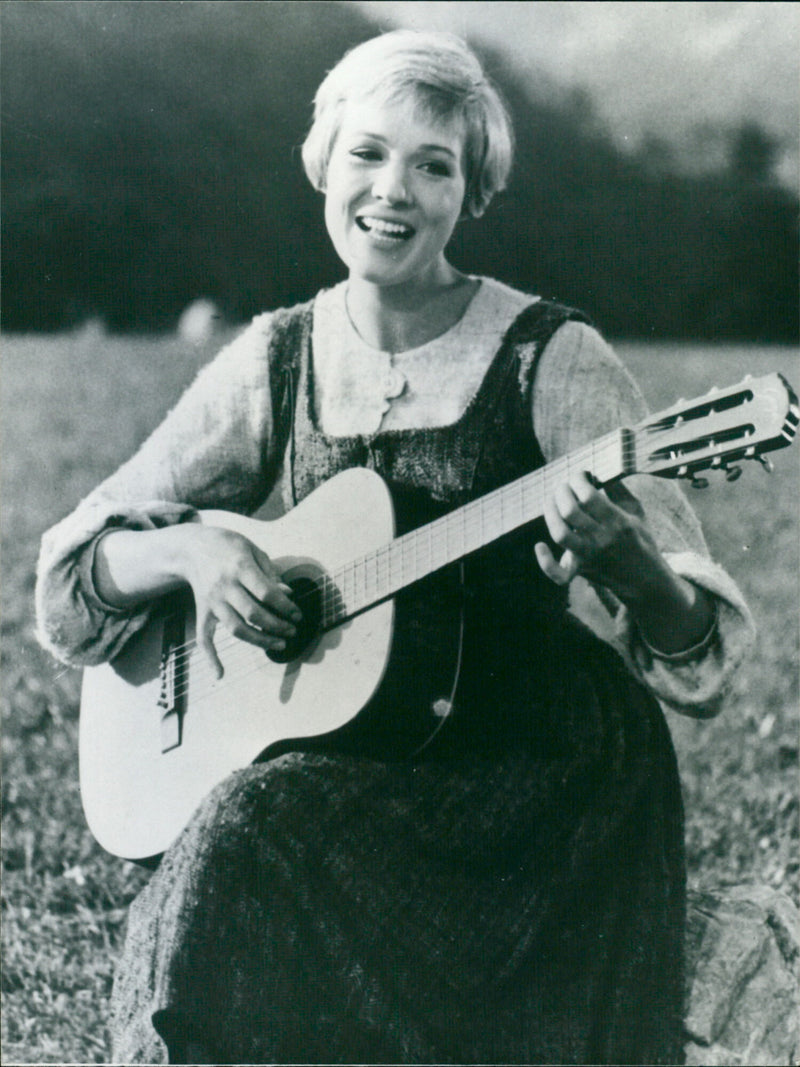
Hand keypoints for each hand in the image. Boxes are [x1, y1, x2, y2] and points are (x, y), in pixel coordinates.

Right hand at [180, 526, 302, 677]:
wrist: (191, 548)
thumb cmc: (228, 546)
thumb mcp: (252, 549)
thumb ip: (270, 573)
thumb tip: (288, 595)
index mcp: (239, 567)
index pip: (266, 593)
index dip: (285, 607)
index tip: (298, 615)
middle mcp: (224, 586)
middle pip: (253, 613)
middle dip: (277, 626)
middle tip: (293, 631)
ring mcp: (212, 601)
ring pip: (236, 628)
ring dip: (259, 640)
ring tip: (280, 644)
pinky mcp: (203, 611)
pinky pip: (204, 638)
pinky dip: (211, 657)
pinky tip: (220, 674)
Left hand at [534, 471, 661, 601]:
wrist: (645, 579)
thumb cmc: (640, 539)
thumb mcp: (636, 511)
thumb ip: (618, 489)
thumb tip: (598, 471)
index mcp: (619, 522)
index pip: (589, 496)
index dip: (578, 480)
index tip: (580, 475)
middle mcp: (602, 540)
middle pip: (570, 511)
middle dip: (562, 492)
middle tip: (563, 486)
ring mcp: (589, 556)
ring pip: (560, 534)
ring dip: (550, 513)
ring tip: (550, 501)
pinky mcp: (580, 570)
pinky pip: (559, 574)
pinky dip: (545, 562)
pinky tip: (539, 545)